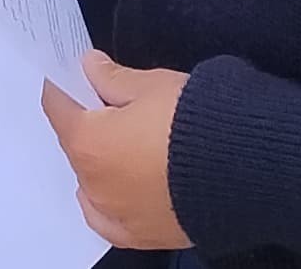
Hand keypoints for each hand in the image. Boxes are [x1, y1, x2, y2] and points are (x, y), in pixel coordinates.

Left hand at [42, 52, 193, 250]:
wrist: (242, 169)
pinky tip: (114, 192)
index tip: (72, 76)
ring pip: (91, 183)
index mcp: (88, 141)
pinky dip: (107, 204)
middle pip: (76, 146)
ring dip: (99, 163)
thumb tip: (90, 67)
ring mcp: (116, 213)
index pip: (58, 107)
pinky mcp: (142, 235)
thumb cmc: (193, 120)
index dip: (63, 87)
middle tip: (111, 106)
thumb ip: (113, 78)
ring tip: (124, 147)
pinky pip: (110, 221)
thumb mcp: (153, 85)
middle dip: (87, 125)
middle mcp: (93, 182)